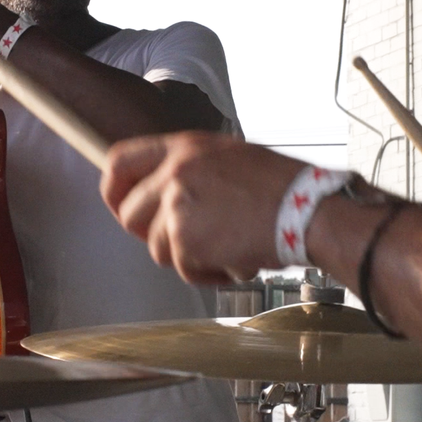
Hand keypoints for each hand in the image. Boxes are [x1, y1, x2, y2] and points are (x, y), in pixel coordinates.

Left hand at [103, 131, 307, 283]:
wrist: (309, 211)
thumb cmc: (283, 188)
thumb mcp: (229, 157)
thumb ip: (191, 170)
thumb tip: (166, 193)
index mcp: (185, 148)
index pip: (120, 161)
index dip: (113, 189)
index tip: (119, 206)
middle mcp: (175, 173)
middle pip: (130, 214)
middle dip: (151, 236)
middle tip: (182, 244)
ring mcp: (178, 207)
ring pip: (157, 248)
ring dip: (188, 258)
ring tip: (225, 249)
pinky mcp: (187, 240)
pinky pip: (183, 268)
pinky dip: (207, 273)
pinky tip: (234, 260)